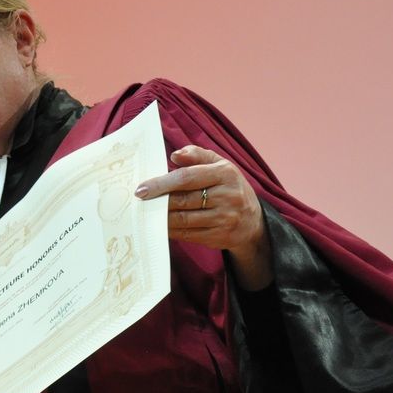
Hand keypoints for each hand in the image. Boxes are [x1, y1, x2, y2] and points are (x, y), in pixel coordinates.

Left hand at [135, 145, 272, 290]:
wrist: (253, 221)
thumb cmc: (228, 186)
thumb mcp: (219, 165)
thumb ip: (197, 155)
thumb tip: (175, 155)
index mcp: (225, 174)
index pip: (187, 177)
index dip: (162, 183)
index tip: (142, 188)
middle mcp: (228, 197)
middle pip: (183, 200)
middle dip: (158, 202)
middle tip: (139, 202)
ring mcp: (225, 219)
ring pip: (183, 220)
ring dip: (161, 217)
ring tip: (146, 213)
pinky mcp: (219, 237)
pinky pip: (188, 235)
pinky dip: (171, 230)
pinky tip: (160, 225)